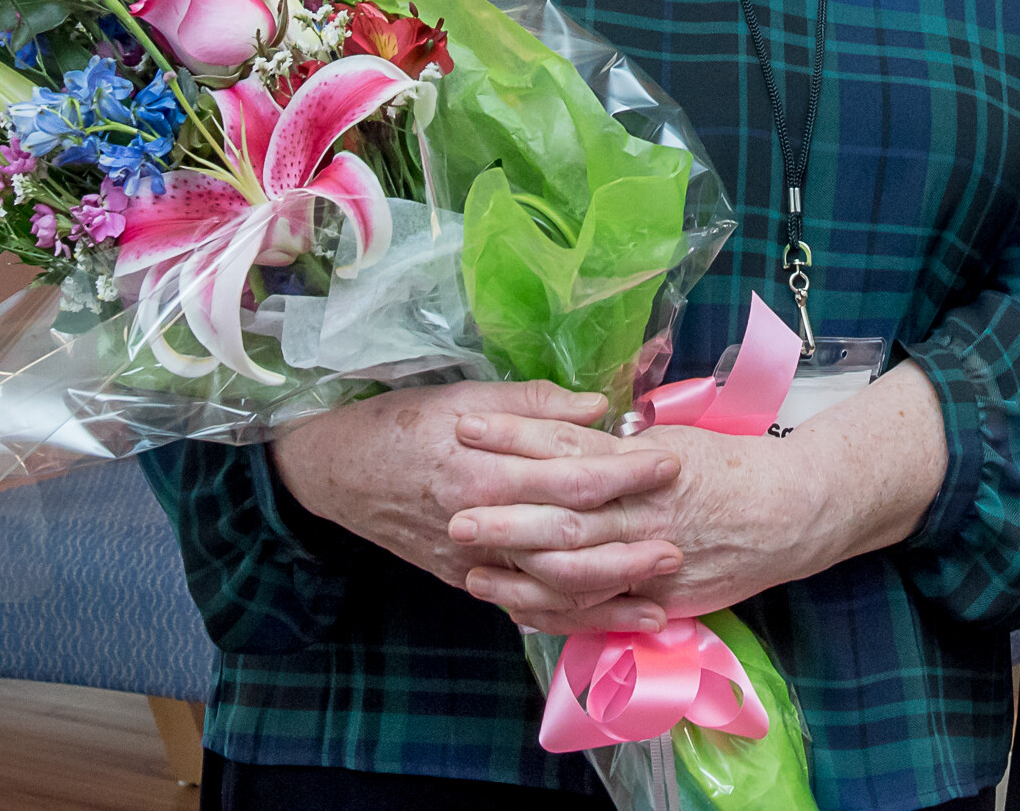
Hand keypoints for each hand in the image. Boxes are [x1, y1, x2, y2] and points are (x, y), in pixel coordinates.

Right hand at [267, 380, 679, 598]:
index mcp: (487, 467)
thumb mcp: (465, 396)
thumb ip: (533, 404)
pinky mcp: (463, 581)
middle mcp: (482, 522)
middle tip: (679, 546)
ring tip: (659, 606)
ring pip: (548, 591)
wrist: (340, 472)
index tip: (669, 464)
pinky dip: (563, 621)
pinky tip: (600, 624)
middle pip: (567, 543)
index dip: (623, 472)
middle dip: (627, 548)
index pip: (569, 475)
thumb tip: (597, 409)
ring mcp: (472, 561)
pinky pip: (520, 609)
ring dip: (605, 601)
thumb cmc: (404, 423)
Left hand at [449, 364, 947, 633]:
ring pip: (576, 568)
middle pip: (561, 512)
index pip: (566, 444)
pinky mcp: (661, 597)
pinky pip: (602, 609)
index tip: (467, 425)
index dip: (515, 436)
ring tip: (472, 568)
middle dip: (504, 512)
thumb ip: (617, 440)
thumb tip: (569, 423)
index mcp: (641, 459)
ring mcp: (651, 558)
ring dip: (520, 570)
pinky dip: (559, 612)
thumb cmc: (731, 463)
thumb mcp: (672, 435)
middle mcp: (641, 509)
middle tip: (453, 508)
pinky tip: (520, 611)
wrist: (793, 509)